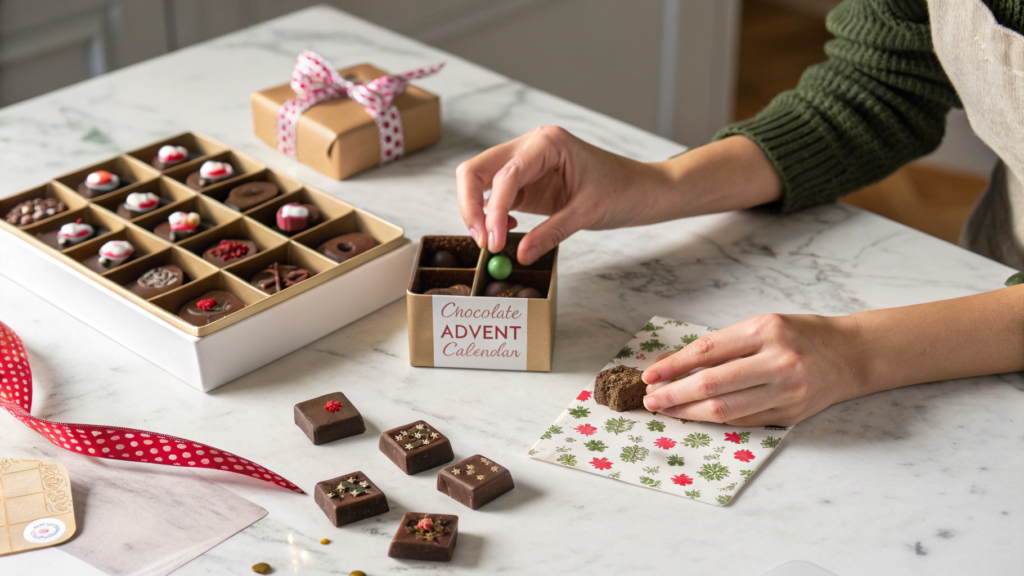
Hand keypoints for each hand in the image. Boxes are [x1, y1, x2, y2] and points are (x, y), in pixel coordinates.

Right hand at [456, 126, 668, 263]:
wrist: (643, 190)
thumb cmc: (622, 191)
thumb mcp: (587, 213)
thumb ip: (551, 233)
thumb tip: (519, 255)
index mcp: (546, 142)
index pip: (504, 175)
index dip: (493, 210)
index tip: (493, 242)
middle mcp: (530, 146)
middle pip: (477, 170)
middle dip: (470, 205)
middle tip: (481, 241)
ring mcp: (525, 163)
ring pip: (480, 181)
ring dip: (477, 211)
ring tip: (489, 242)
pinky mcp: (527, 182)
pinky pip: (495, 196)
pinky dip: (491, 214)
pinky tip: (507, 231)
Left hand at [641, 314, 863, 426]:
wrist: (851, 356)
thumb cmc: (801, 335)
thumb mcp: (764, 325)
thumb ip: (725, 345)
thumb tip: (675, 365)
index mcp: (766, 330)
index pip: (707, 351)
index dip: (674, 366)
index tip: (650, 375)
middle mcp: (777, 361)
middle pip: (712, 384)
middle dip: (674, 394)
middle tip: (650, 400)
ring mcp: (785, 391)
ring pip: (725, 409)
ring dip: (688, 412)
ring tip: (666, 410)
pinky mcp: (789, 415)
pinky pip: (742, 420)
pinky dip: (713, 419)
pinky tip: (694, 415)